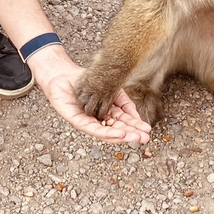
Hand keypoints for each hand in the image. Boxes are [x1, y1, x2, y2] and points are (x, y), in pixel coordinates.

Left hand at [28, 46, 150, 144]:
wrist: (65, 74)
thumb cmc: (88, 81)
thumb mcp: (112, 90)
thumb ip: (124, 103)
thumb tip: (137, 116)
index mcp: (107, 113)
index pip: (123, 123)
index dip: (135, 127)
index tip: (148, 131)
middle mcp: (98, 121)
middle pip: (117, 130)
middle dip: (131, 135)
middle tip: (145, 139)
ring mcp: (88, 122)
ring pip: (106, 133)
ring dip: (121, 136)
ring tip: (134, 137)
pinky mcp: (78, 121)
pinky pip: (93, 129)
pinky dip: (107, 132)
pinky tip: (118, 133)